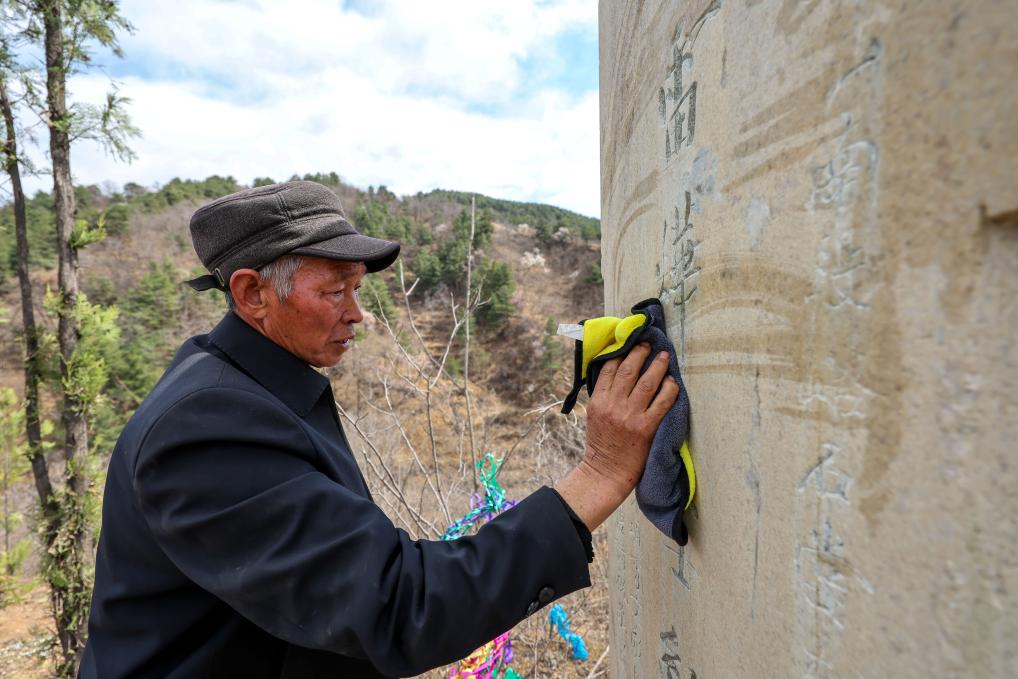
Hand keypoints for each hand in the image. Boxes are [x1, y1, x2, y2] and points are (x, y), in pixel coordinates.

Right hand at [555, 343, 679, 529]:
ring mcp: (630, 416)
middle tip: (649, 344)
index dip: (620, 352)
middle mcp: (613, 406)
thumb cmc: (602, 443)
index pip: (609, 369)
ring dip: (657, 366)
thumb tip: (617, 371)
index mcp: (597, 402)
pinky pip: (662, 402)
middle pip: (628, 370)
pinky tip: (673, 382)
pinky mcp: (646, 427)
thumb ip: (603, 395)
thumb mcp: (594, 415)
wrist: (607, 472)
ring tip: (664, 357)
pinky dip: (669, 389)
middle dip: (640, 352)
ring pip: (647, 382)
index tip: (629, 343)